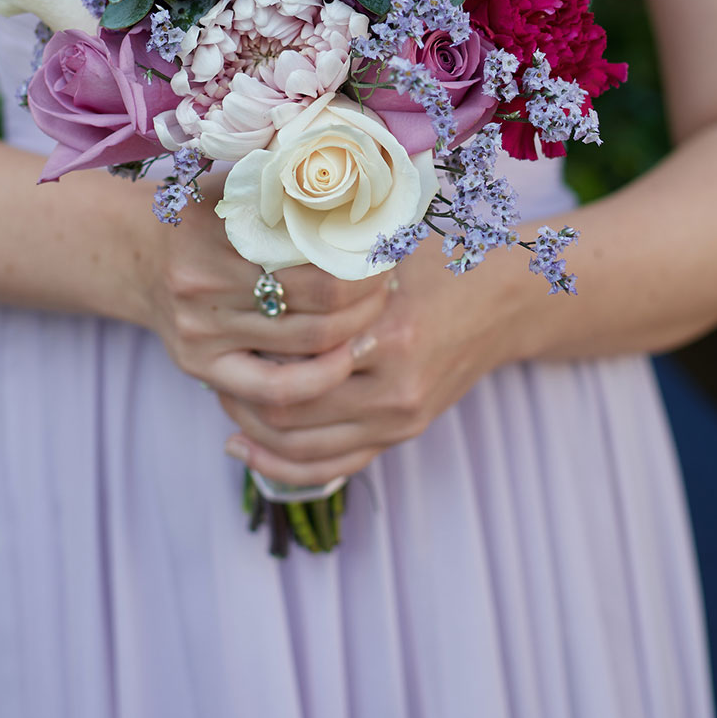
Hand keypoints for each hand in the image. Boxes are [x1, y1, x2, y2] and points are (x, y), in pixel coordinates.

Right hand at [142, 173, 391, 408]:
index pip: (315, 251)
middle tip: (388, 279)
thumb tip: (358, 164)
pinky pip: (272, 388)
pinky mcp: (201, 366)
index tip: (385, 245)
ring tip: (377, 312)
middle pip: (319, 300)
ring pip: (306, 342)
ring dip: (356, 329)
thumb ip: (285, 175)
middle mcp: (206, 282)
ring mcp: (202, 330)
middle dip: (369, 292)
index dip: (364, 254)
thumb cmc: (202, 215)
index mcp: (218, 229)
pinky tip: (344, 361)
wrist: (135, 253)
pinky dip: (318, 379)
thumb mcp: (234, 182)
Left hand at [218, 233, 518, 485]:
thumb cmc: (439, 263)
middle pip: (292, 412)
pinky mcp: (403, 434)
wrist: (505, 301)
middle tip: (211, 371)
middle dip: (241, 397)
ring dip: (255, 433)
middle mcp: (395, 388)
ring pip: (304, 448)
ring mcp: (400, 419)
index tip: (221, 335)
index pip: (295, 365)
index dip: (247, 356)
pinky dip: (283, 466)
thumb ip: (329, 262)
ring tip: (224, 406)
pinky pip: (334, 466)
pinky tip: (245, 450)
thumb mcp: (386, 250)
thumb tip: (253, 259)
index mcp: (388, 335)